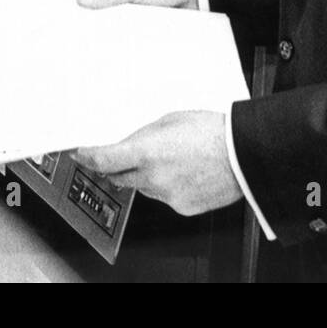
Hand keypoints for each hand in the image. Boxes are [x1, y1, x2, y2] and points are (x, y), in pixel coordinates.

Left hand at [73, 111, 242, 216]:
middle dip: (118, 167)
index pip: (103, 160)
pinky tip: (183, 173)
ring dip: (145, 176)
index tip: (82, 155)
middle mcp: (153, 178)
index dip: (88, 158)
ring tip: (170, 159)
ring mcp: (168, 195)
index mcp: (146, 152)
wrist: (245, 154)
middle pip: (119, 177)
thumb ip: (143, 135)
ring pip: (143, 188)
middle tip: (123, 156)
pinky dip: (167, 186)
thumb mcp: (169, 120)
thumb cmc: (213, 132)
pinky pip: (164, 197)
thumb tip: (128, 144)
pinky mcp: (183, 207)